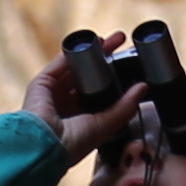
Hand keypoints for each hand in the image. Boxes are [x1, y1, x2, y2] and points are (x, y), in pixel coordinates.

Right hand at [26, 32, 150, 152]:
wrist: (45, 145)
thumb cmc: (72, 144)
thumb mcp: (105, 124)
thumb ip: (125, 107)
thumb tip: (143, 88)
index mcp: (82, 120)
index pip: (100, 94)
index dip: (113, 80)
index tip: (128, 68)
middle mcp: (67, 106)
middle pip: (88, 77)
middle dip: (104, 62)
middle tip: (121, 46)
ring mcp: (54, 94)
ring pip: (74, 68)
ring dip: (90, 53)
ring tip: (109, 41)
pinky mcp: (41, 84)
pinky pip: (59, 64)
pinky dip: (72, 52)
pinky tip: (88, 43)